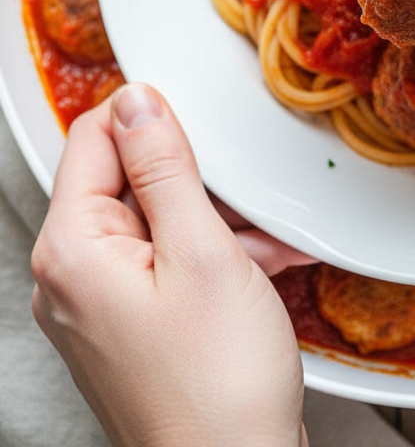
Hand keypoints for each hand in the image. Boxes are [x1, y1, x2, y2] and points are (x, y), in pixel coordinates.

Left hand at [31, 83, 313, 446]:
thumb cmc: (217, 390)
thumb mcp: (202, 252)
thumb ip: (166, 166)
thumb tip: (139, 101)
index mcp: (73, 250)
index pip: (95, 136)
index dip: (152, 120)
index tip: (201, 126)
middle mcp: (74, 277)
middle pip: (128, 179)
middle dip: (196, 180)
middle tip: (244, 197)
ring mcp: (102, 307)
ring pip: (158, 221)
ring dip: (216, 220)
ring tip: (265, 241)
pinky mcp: (134, 328)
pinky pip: (169, 263)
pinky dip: (215, 257)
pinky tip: (262, 267)